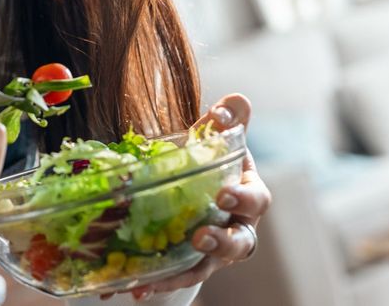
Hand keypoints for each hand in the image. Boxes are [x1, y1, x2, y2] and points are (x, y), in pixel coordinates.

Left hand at [101, 94, 270, 300]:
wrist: (192, 186)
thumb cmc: (208, 161)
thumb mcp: (215, 139)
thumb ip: (226, 121)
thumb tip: (235, 101)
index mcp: (247, 195)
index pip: (256, 199)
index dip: (243, 198)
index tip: (225, 195)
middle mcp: (237, 228)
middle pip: (240, 243)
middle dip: (221, 242)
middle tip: (200, 237)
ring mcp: (213, 251)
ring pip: (206, 267)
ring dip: (184, 271)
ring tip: (157, 276)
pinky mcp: (189, 264)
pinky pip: (174, 277)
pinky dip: (156, 282)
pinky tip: (132, 287)